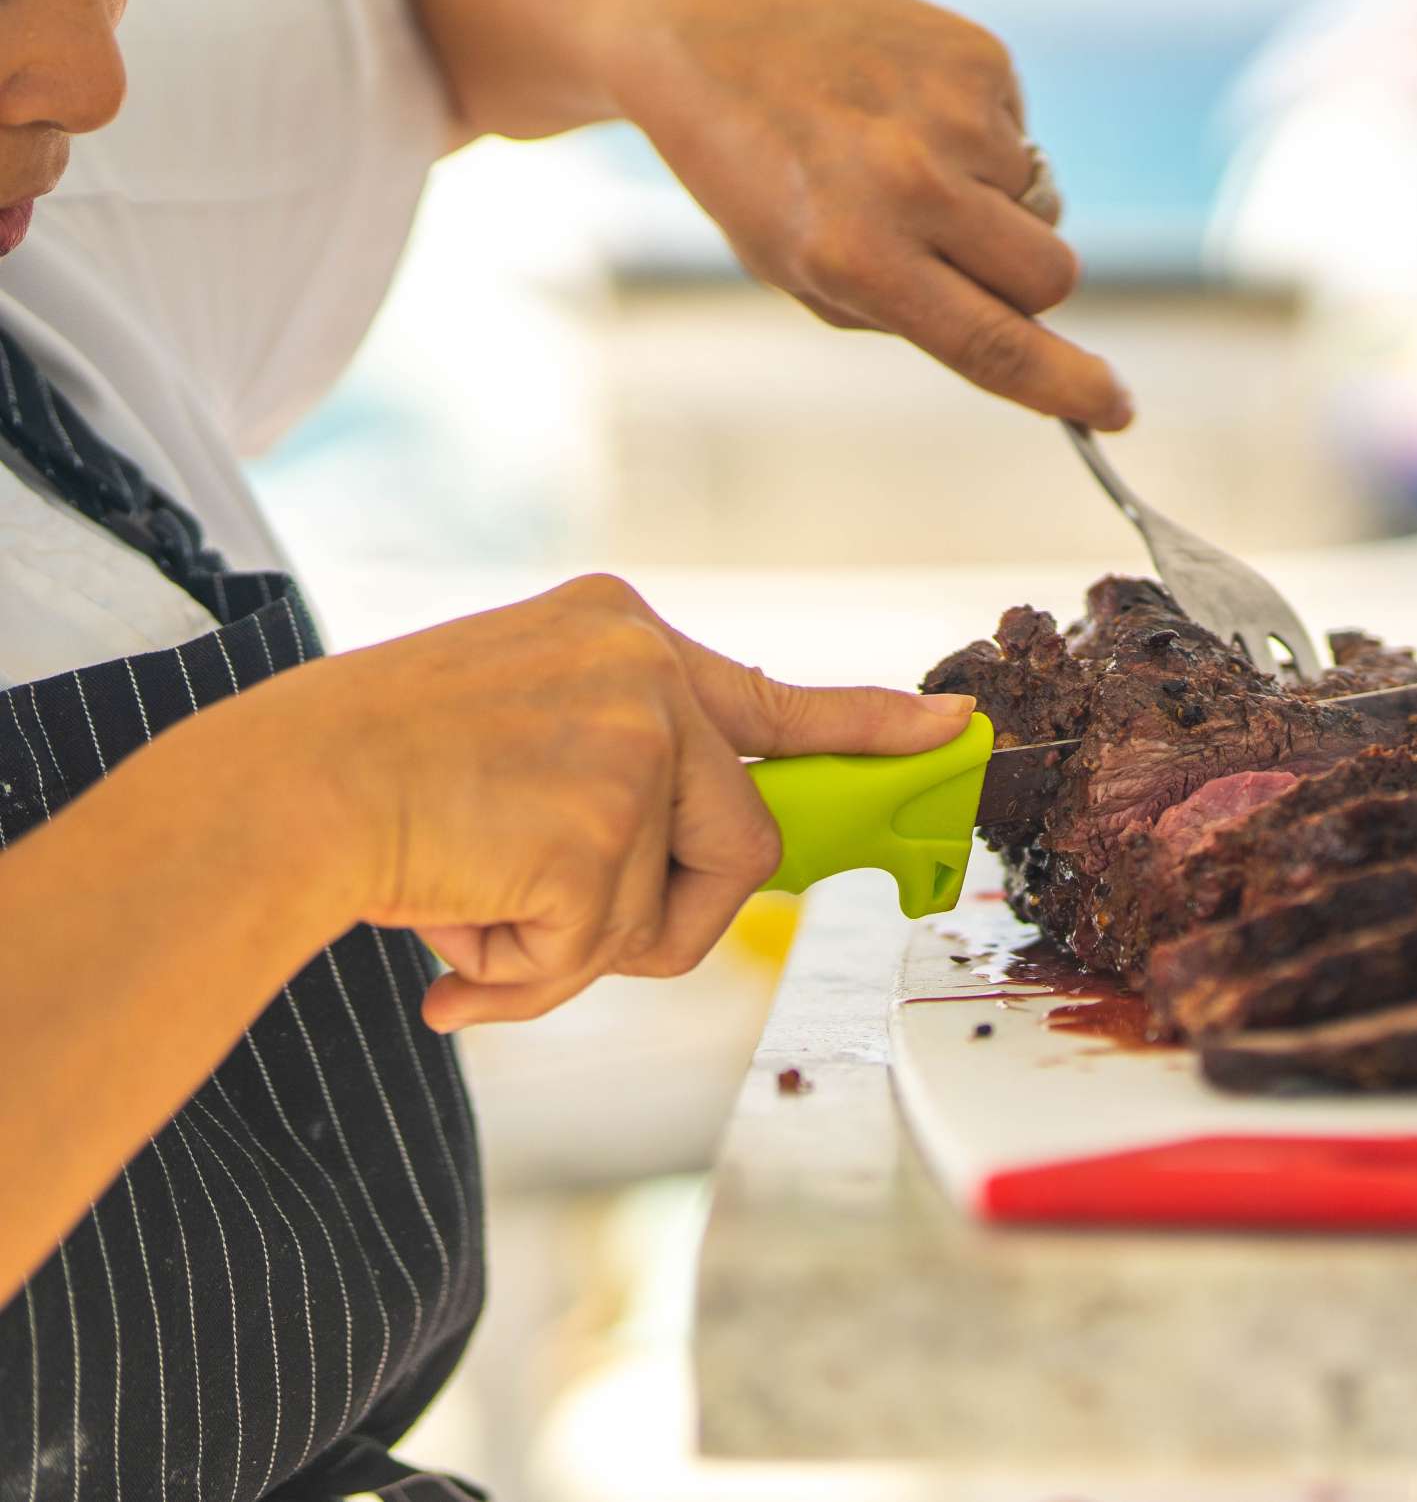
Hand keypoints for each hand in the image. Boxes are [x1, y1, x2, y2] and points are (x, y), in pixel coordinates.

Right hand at [256, 575, 973, 1030]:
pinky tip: (452, 934)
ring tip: (478, 917)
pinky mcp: (603, 824)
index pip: (776, 693)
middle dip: (672, 916)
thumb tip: (699, 880)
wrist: (272, 793)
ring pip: (676, 907)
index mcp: (619, 632)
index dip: (873, 725)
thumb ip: (619, 777)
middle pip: (745, 836)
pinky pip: (604, 951)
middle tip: (569, 938)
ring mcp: (633, 742)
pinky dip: (527, 976)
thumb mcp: (519, 729)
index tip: (953, 733)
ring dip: (581, 949)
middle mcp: (643, 668)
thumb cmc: (371, 778)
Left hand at [609, 0, 1131, 428]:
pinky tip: (909, 110)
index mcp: (857, 258)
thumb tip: (1033, 334)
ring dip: (996, 202)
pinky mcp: (977, 56)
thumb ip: (913, 314)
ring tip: (906, 159)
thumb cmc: (756, 174)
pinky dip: (982, 138)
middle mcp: (909, 185)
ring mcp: (951, 112)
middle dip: (1026, 283)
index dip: (1068, 387)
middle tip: (962, 254)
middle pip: (1050, 277)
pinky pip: (1023, 136)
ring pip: (1042, 207)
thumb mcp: (805, 273)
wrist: (706, 33)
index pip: (996, 344)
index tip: (1115, 408)